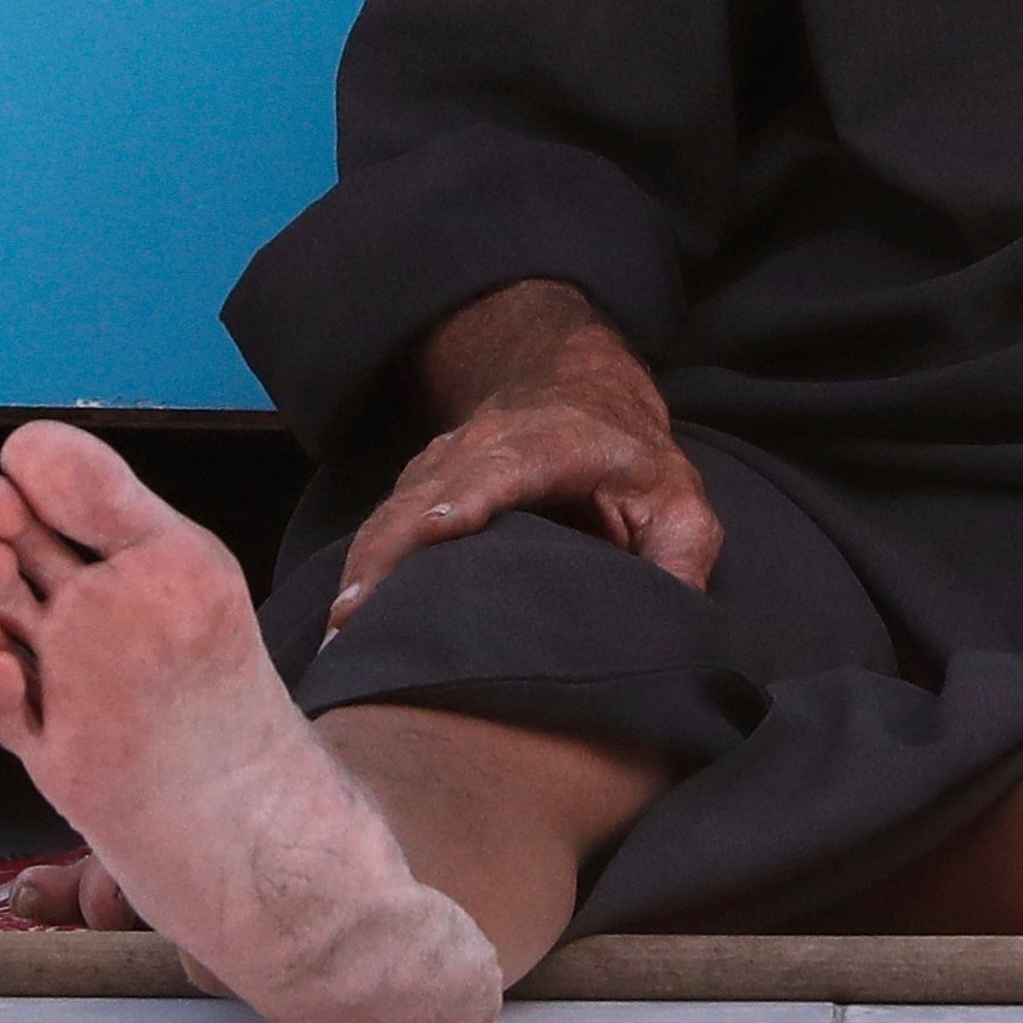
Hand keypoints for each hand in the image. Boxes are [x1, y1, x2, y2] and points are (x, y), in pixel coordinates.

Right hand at [323, 281, 720, 634]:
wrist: (579, 392)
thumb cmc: (633, 463)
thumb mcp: (681, 502)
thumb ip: (682, 557)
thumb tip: (671, 624)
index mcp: (558, 443)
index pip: (509, 466)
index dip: (472, 495)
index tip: (438, 529)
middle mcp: (488, 445)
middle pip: (429, 494)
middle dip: (393, 550)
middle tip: (359, 616)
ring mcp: (445, 461)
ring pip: (395, 511)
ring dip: (365, 567)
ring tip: (341, 630)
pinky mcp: (420, 484)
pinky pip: (383, 525)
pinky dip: (362, 566)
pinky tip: (344, 617)